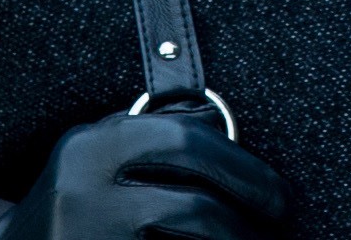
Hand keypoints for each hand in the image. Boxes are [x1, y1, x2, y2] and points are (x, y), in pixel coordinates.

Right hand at [0, 109, 293, 239]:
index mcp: (90, 148)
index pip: (187, 141)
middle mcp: (81, 194)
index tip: (277, 192)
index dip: (245, 168)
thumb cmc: (70, 206)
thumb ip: (145, 139)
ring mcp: (85, 238)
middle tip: (280, 220)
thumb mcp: (95, 160)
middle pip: (196, 207)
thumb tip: (216, 122)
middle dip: (249, 218)